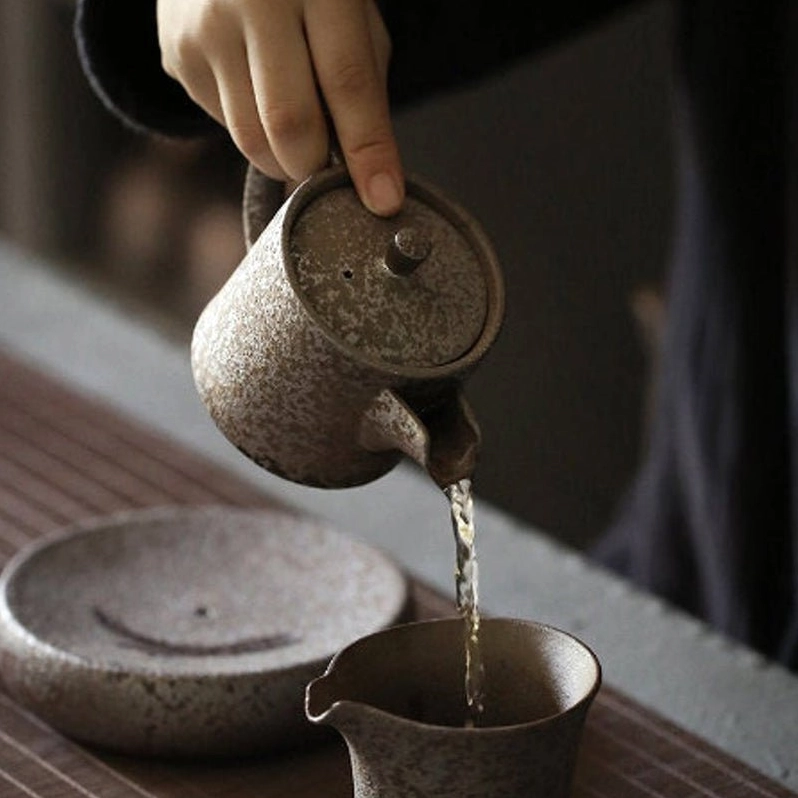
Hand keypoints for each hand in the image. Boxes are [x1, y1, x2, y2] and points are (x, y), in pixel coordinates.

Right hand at [157, 0, 403, 215]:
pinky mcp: (178, 55)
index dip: (368, 150)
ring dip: (282, 161)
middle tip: (326, 167)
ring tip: (298, 140)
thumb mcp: (352, 15)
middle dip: (314, 167)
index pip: (348, 82)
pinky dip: (253, 132)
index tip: (384, 199)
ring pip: (250, 139)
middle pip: (289, 124)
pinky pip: (225, 126)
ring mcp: (206, 28)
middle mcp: (254, 0)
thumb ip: (362, 82)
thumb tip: (367, 168)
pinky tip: (257, 95)